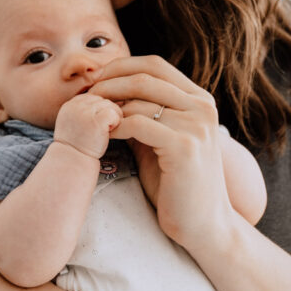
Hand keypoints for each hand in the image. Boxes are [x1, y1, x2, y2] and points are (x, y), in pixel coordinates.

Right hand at [52, 93, 121, 158]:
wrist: (73, 163)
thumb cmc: (77, 146)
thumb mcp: (75, 124)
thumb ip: (85, 111)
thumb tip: (112, 101)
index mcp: (69, 105)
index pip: (93, 97)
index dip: (100, 110)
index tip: (100, 124)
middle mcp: (75, 105)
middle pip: (102, 100)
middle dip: (108, 113)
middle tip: (106, 129)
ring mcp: (85, 112)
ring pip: (110, 105)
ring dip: (113, 118)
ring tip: (108, 132)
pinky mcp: (96, 121)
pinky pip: (113, 113)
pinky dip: (116, 122)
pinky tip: (110, 133)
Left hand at [91, 56, 234, 246]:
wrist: (205, 225)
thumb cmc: (177, 183)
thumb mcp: (162, 138)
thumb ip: (145, 112)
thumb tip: (108, 90)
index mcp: (199, 99)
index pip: (154, 64)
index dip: (120, 66)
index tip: (95, 80)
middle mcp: (202, 107)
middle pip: (144, 76)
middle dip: (108, 83)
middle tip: (85, 98)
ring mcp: (196, 125)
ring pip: (138, 100)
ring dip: (107, 106)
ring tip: (91, 118)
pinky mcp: (184, 146)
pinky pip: (138, 124)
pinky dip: (115, 126)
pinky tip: (105, 136)